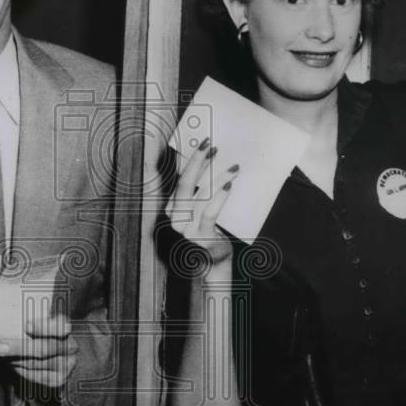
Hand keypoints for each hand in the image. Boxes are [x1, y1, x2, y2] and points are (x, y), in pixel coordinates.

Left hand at [0, 313, 77, 389]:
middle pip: (46, 348)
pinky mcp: (59, 379)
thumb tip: (3, 310)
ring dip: (15, 359)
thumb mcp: (36, 319)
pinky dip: (20, 369)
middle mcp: (71, 346)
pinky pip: (35, 376)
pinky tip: (11, 362)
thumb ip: (27, 315)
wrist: (53, 352)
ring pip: (36, 363)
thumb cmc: (37, 331)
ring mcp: (67, 365)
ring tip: (1, 354)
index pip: (60, 326)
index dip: (44, 327)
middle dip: (20, 348)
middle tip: (0, 347)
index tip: (26, 326)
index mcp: (66, 326)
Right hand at [165, 138, 239, 272]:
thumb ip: (200, 191)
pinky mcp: (200, 236)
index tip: (205, 144)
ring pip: (201, 196)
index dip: (192, 160)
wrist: (213, 261)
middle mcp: (174, 217)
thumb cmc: (208, 231)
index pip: (181, 178)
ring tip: (234, 167)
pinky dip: (219, 197)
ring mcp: (185, 228)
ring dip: (218, 178)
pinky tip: (229, 186)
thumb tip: (211, 161)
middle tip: (212, 145)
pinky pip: (209, 212)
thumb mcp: (200, 209)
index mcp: (171, 207)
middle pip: (185, 183)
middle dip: (198, 161)